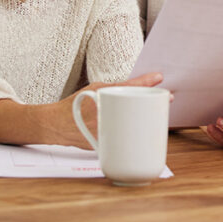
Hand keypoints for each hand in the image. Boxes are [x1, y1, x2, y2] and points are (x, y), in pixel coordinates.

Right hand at [0, 72, 163, 149]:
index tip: (158, 77)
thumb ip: (114, 88)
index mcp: (97, 98)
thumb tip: (138, 83)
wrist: (55, 126)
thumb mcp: (94, 89)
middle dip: (153, 102)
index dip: (144, 81)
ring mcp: (102, 131)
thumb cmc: (76, 105)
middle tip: (167, 97)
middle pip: (133, 107)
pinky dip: (137, 132)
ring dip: (148, 117)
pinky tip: (145, 127)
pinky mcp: (104, 145)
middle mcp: (100, 115)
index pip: (124, 87)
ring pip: (132, 125)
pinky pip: (125, 138)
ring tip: (159, 110)